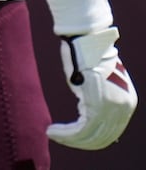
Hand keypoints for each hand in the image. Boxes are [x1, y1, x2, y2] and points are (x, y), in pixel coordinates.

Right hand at [48, 27, 136, 148]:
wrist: (85, 38)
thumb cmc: (86, 55)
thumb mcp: (96, 81)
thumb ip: (98, 100)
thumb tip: (89, 120)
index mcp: (127, 102)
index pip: (110, 131)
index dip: (88, 138)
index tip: (68, 136)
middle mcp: (124, 107)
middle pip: (102, 137)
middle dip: (78, 141)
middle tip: (57, 137)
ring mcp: (113, 106)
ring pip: (91, 135)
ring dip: (69, 138)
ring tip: (51, 133)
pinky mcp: (98, 104)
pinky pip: (82, 128)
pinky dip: (66, 133)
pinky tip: (52, 131)